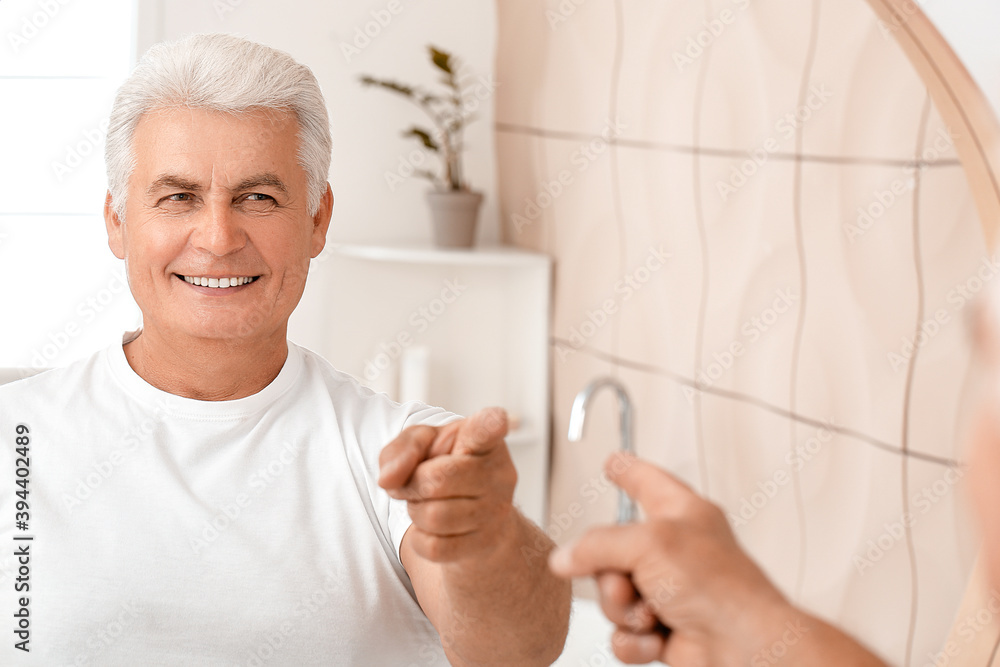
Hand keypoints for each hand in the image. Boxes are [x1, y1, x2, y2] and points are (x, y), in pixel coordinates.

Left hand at [378, 407, 518, 562]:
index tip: (498, 420)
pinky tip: (435, 529)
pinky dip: (422, 539)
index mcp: (485, 440)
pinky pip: (433, 546)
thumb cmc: (450, 472)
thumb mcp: (425, 447)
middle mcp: (499, 473)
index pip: (488, 429)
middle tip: (417, 484)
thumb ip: (402, 449)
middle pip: (436, 480)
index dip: (491, 424)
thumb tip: (387, 479)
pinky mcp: (486, 543)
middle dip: (412, 484)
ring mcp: (496, 511)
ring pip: (432, 516)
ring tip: (430, 504)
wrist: (480, 522)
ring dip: (417, 512)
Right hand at [549, 453, 789, 665]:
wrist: (744, 647)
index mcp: (681, 514)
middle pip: (611, 553)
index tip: (613, 462)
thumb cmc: (720, 588)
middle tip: (628, 583)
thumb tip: (565, 558)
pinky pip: (623, 632)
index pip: (646, 480)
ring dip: (625, 611)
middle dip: (613, 578)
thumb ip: (597, 546)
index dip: (627, 470)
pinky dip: (634, 640)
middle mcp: (674, 550)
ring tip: (651, 614)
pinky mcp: (663, 628)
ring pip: (613, 596)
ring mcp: (668, 591)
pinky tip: (655, 638)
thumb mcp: (649, 545)